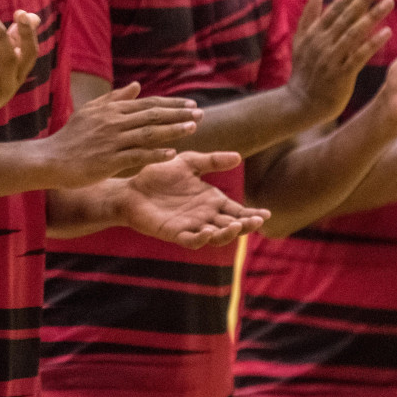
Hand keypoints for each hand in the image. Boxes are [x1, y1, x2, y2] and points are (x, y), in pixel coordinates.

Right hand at [42, 83, 200, 186]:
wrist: (51, 159)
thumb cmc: (72, 137)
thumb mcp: (90, 112)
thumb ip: (115, 98)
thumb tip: (137, 86)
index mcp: (110, 110)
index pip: (147, 104)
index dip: (171, 104)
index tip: (191, 104)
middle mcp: (113, 122)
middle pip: (152, 115)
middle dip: (178, 114)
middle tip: (200, 113)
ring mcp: (111, 141)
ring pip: (148, 133)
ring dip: (172, 130)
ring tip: (193, 128)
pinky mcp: (108, 160)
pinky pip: (137, 155)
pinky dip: (155, 153)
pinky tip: (172, 153)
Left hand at [113, 150, 269, 248]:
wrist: (130, 188)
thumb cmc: (158, 176)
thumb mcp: (187, 163)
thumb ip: (211, 161)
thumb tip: (238, 156)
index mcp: (212, 201)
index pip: (238, 211)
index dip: (252, 214)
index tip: (266, 213)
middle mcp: (205, 216)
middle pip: (232, 226)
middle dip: (246, 225)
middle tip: (256, 221)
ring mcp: (191, 226)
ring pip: (216, 236)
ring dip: (227, 233)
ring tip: (235, 225)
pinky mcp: (174, 233)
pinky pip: (191, 240)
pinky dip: (201, 238)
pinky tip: (207, 231)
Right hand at [286, 0, 393, 121]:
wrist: (301, 102)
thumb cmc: (305, 71)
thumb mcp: (301, 40)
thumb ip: (309, 14)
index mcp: (314, 32)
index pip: (336, 6)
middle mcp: (322, 42)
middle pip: (346, 15)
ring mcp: (331, 58)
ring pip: (354, 32)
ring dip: (372, 16)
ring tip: (389, 1)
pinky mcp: (341, 74)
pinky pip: (359, 56)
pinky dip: (372, 43)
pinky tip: (387, 32)